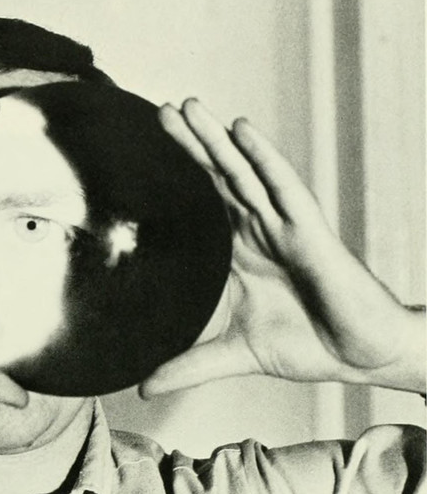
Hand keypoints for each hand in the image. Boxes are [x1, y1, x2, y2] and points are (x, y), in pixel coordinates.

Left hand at [141, 98, 424, 396]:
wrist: (360, 354)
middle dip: (187, 146)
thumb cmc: (306, 343)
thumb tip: (141, 386)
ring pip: (242, 173)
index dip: (170, 183)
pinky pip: (283, 186)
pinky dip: (262, 157)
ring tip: (187, 108)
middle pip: (214, 180)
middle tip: (155, 113)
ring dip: (215, 140)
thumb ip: (188, 364)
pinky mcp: (310, 230)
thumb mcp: (234, 353)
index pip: (196, 209)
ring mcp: (282, 226)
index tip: (133, 161)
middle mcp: (255, 232)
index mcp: (234, 253)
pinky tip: (242, 131)